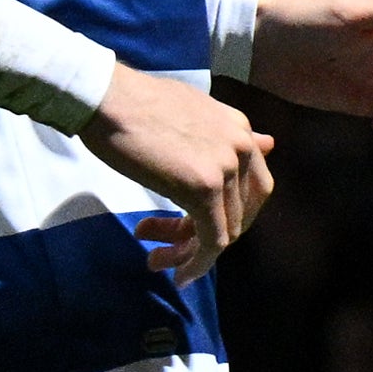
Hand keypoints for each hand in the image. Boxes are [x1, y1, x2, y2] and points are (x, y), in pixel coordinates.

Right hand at [93, 64, 276, 281]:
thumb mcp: (191, 113)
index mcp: (241, 130)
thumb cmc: (131, 104)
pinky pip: (211, 240)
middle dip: (208, 236)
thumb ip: (225, 136)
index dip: (225, 214)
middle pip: (242, 212)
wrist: (104, 97)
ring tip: (155, 259)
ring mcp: (226, 168)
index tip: (190, 227)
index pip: (251, 187)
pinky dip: (196, 262)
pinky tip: (176, 274)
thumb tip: (268, 144)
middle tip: (170, 246)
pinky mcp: (204, 187)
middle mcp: (243, 148)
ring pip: (224, 231)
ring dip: (189, 252)